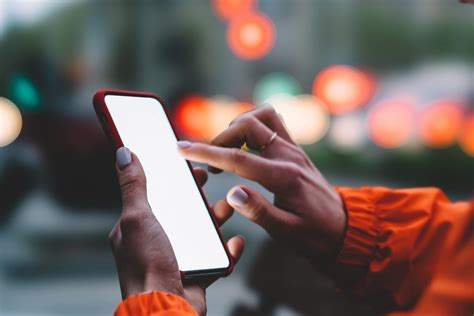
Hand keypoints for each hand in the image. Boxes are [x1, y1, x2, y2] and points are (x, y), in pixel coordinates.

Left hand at [109, 147, 243, 314]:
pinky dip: (227, 249)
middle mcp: (155, 242)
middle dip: (195, 195)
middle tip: (205, 179)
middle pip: (180, 211)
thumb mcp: (137, 218)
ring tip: (229, 206)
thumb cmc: (146, 265)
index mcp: (136, 229)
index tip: (183, 165)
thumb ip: (133, 187)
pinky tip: (235, 242)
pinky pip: (215, 257)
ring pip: (201, 232)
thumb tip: (123, 153)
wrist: (166, 308)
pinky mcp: (196, 274)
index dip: (168, 179)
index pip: (152, 195)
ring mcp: (177, 258)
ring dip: (216, 217)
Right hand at [177, 106, 345, 264]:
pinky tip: (245, 144)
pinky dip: (253, 125)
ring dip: (238, 126)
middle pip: (248, 126)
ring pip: (262, 116)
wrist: (341, 226)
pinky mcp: (295, 148)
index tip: (181, 147)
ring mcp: (293, 148)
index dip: (206, 151)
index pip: (237, 158)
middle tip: (210, 163)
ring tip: (227, 151)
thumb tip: (232, 193)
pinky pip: (273, 121)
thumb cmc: (313, 234)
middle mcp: (289, 155)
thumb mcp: (286, 232)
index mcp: (284, 177)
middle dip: (221, 138)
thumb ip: (259, 211)